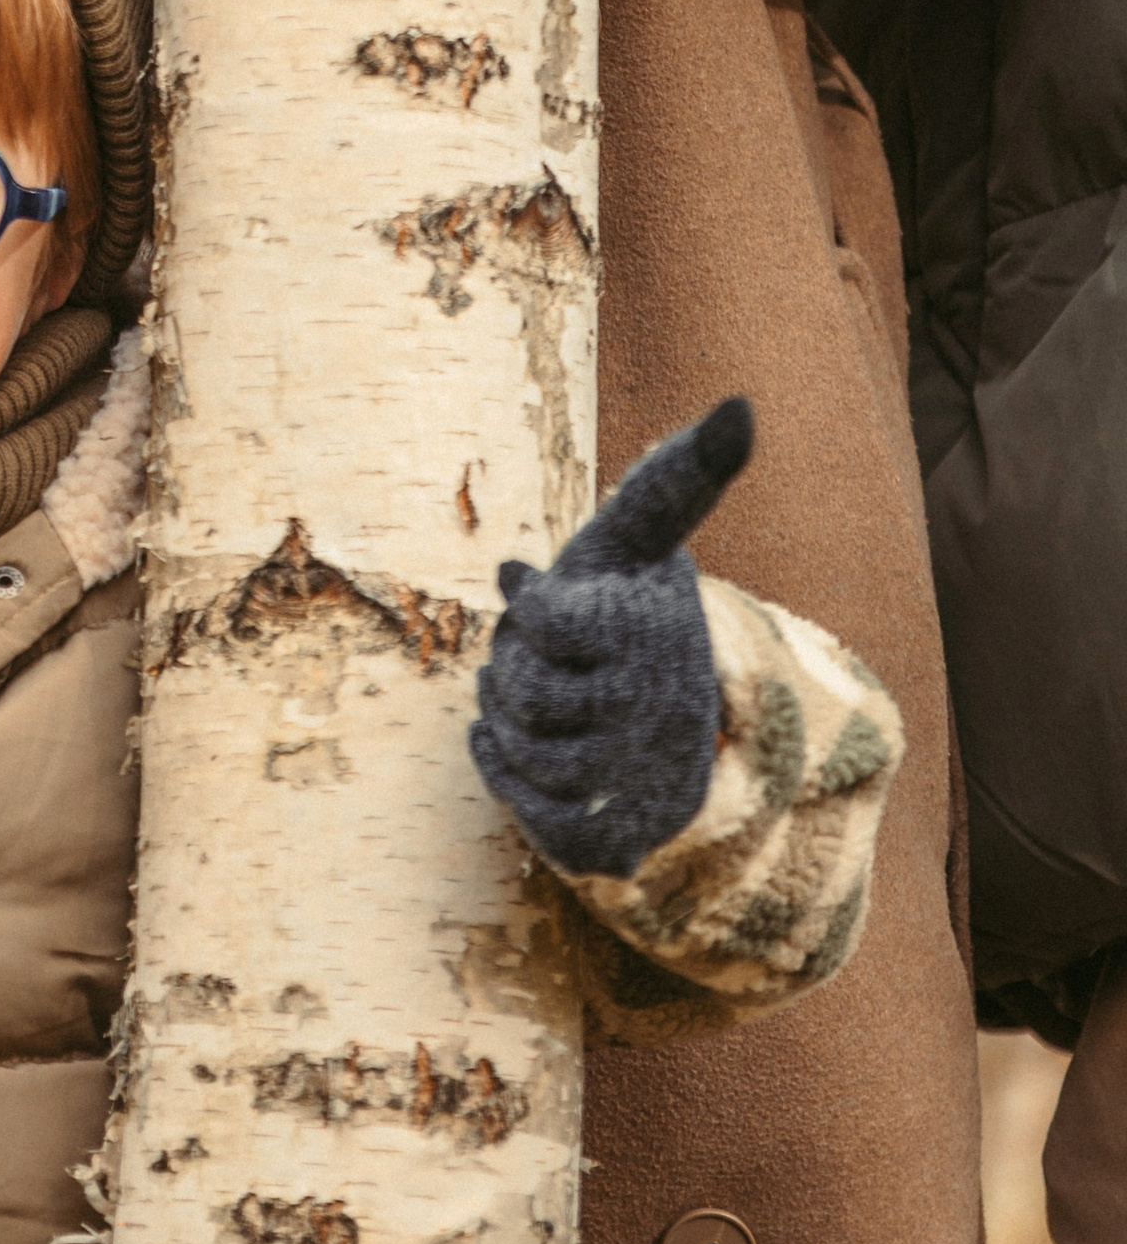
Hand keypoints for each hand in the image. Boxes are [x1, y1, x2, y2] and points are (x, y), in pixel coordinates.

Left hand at [469, 396, 753, 879]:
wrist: (677, 725)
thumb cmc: (631, 607)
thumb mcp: (639, 538)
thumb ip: (675, 479)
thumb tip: (742, 409)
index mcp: (662, 625)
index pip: (538, 611)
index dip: (528, 604)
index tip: (538, 590)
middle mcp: (665, 702)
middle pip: (514, 683)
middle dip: (510, 666)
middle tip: (548, 657)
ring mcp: (646, 775)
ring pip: (515, 748)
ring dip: (504, 722)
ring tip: (546, 701)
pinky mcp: (626, 834)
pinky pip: (529, 815)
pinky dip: (502, 778)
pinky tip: (506, 748)